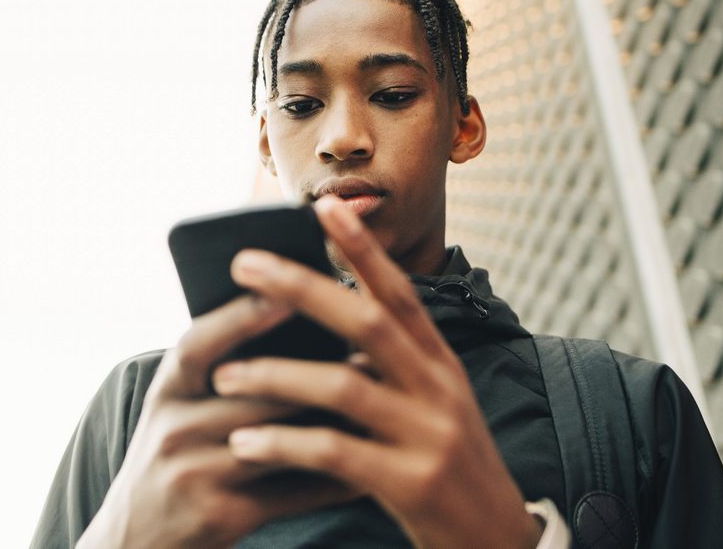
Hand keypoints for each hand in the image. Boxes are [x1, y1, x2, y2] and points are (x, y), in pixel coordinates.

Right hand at [76, 292, 359, 548]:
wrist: (135, 539)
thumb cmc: (174, 456)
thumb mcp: (177, 407)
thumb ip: (218, 369)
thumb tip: (290, 314)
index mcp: (167, 389)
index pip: (200, 342)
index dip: (243, 316)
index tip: (289, 290)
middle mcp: (174, 427)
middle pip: (252, 391)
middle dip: (315, 371)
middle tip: (371, 349)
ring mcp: (195, 474)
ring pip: (279, 439)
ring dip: (334, 422)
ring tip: (381, 401)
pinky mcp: (221, 517)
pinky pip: (290, 492)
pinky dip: (332, 479)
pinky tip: (368, 466)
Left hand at [211, 195, 542, 548]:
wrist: (498, 545)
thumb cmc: (449, 467)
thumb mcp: (434, 405)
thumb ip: (394, 366)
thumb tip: (334, 320)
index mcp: (440, 364)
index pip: (400, 293)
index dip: (363, 248)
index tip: (324, 208)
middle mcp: (438, 389)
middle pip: (366, 323)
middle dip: (301, 288)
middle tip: (244, 264)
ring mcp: (428, 436)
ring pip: (343, 387)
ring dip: (276, 376)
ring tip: (223, 375)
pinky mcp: (412, 485)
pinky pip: (336, 454)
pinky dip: (284, 445)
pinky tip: (244, 446)